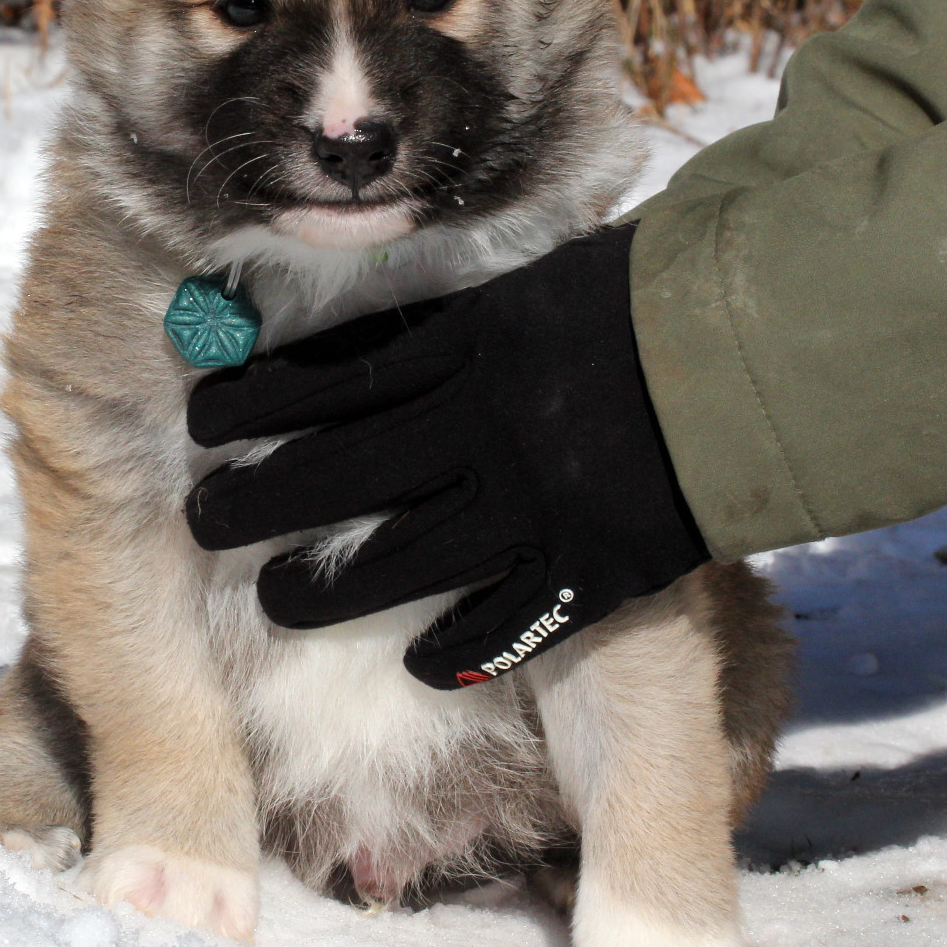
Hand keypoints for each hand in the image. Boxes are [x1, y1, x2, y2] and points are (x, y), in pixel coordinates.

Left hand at [185, 224, 709, 689]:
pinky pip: (505, 622)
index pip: (335, 382)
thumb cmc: (631, 305)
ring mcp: (533, 504)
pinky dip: (454, 645)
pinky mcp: (590, 568)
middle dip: (259, 496)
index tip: (204, 414)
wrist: (744, 351)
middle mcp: (483, 428)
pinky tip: (417, 659)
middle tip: (202, 516)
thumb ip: (451, 315)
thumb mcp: (529, 287)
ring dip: (324, 584)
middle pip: (342, 472)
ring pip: (400, 558)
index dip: (257, 403)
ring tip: (271, 595)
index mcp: (468, 350)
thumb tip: (363, 322)